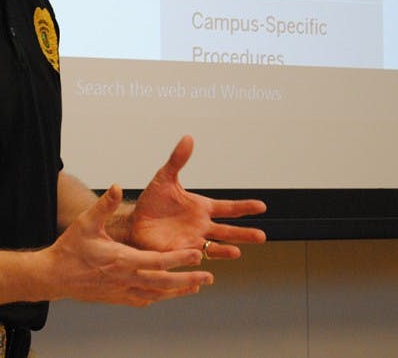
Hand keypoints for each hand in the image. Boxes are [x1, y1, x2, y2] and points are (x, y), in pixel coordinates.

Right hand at [45, 185, 212, 306]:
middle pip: (164, 282)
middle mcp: (125, 278)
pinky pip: (144, 300)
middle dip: (187, 279)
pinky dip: (160, 297)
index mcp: (121, 259)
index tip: (197, 253)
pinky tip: (168, 294)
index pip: (157, 261)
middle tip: (207, 277)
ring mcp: (122, 291)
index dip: (179, 258)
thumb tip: (116, 186)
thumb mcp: (86, 223)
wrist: (55, 276)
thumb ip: (104, 205)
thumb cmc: (70, 248)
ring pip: (157, 294)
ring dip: (178, 290)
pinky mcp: (117, 298)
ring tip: (196, 286)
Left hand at [128, 135, 266, 259]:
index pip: (228, 208)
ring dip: (226, 250)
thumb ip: (177, 160)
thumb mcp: (164, 178)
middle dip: (244, 234)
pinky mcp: (179, 252)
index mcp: (202, 208)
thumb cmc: (152, 202)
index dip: (245, 207)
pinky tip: (204, 259)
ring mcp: (192, 240)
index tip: (262, 206)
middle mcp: (201, 225)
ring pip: (215, 247)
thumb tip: (188, 138)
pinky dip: (199, 258)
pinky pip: (192, 257)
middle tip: (261, 236)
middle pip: (228, 231)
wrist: (135, 222)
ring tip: (237, 252)